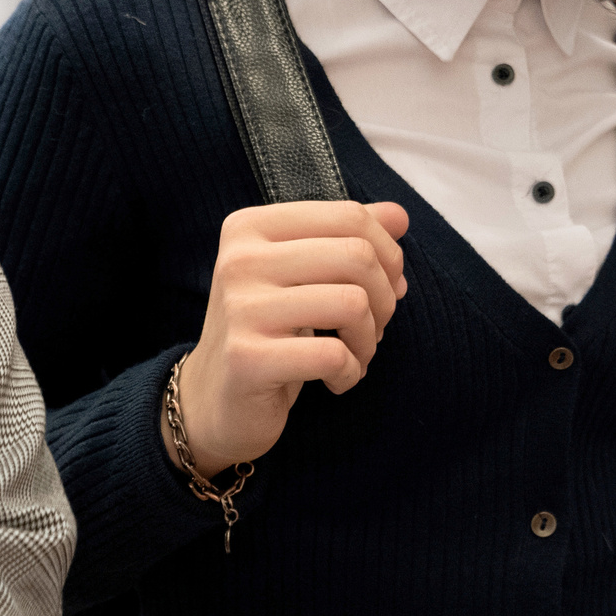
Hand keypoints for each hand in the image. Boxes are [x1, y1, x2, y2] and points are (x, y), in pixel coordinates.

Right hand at [172, 201, 410, 477]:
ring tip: (355, 355)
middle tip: (374, 327)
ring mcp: (240, 308)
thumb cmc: (270, 329)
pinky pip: (334, 355)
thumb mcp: (305, 274)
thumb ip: (349, 238)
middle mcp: (239, 259)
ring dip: (369, 339)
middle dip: (385, 298)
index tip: (387, 287)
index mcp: (251, 227)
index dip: (387, 254)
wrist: (216, 399)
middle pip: (356, 255)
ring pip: (352, 304)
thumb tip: (399, 216)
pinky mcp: (248, 358)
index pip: (348, 216)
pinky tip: (335, 380)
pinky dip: (350, 372)